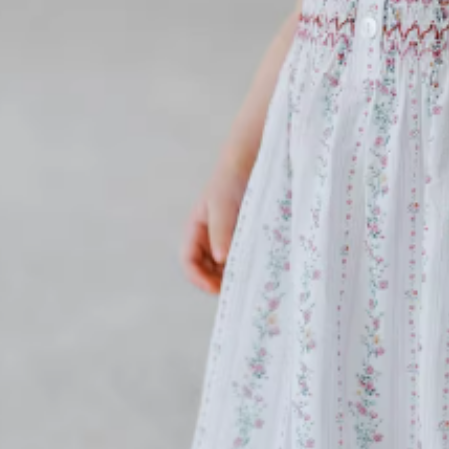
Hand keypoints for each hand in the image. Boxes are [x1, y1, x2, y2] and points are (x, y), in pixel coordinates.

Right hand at [179, 160, 248, 294]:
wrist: (252, 159)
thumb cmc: (231, 179)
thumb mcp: (223, 205)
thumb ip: (221, 230)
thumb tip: (221, 260)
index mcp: (196, 230)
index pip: (189, 261)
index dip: (198, 278)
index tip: (216, 288)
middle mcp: (209, 237)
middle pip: (207, 269)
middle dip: (218, 280)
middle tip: (238, 288)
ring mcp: (228, 237)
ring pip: (225, 266)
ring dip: (233, 274)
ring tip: (250, 279)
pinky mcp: (245, 236)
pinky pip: (243, 256)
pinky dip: (247, 264)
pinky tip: (259, 267)